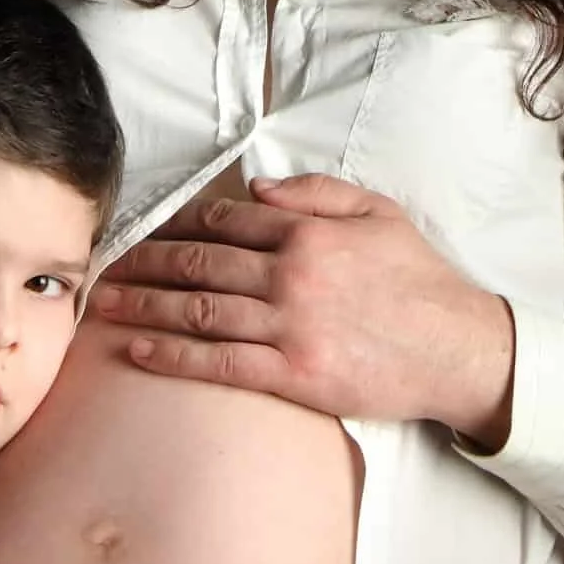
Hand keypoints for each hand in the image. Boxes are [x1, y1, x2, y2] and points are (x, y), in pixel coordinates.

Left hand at [92, 174, 515, 443]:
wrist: (460, 349)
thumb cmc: (421, 281)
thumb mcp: (379, 213)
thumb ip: (317, 193)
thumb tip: (257, 188)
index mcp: (309, 232)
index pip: (225, 221)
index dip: (176, 224)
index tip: (145, 229)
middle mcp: (292, 275)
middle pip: (199, 263)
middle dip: (144, 262)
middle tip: (104, 265)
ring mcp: (290, 327)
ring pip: (199, 311)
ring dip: (144, 306)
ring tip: (103, 305)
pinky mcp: (294, 375)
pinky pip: (219, 363)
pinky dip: (173, 355)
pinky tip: (139, 350)